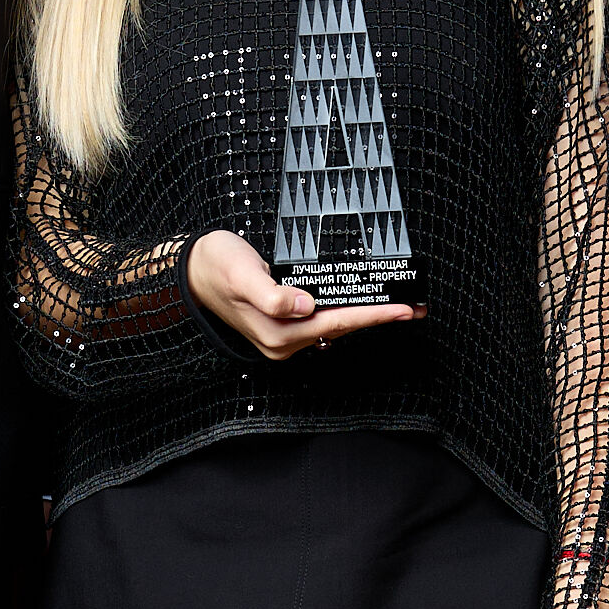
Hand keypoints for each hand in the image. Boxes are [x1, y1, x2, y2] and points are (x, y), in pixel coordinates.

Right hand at [184, 228, 421, 362]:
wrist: (192, 271)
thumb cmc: (216, 267)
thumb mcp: (242, 275)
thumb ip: (273, 295)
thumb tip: (305, 306)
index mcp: (279, 333)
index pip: (337, 322)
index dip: (373, 315)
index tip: (402, 310)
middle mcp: (285, 341)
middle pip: (343, 328)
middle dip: (380, 318)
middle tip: (416, 308)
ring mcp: (286, 336)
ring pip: (336, 327)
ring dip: (368, 316)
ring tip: (400, 308)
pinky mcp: (285, 325)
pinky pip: (325, 321)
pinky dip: (349, 312)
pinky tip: (364, 304)